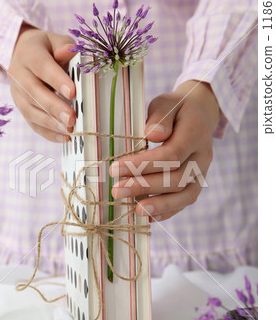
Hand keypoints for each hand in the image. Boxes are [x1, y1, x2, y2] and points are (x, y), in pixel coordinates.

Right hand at [8, 24, 76, 141]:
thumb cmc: (47, 49)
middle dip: (53, 107)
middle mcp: (18, 74)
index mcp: (28, 53)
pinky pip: (32, 123)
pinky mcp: (21, 108)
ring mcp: (17, 93)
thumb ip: (65, 46)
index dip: (55, 80)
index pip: (41, 66)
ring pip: (31, 111)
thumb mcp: (56, 40)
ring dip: (51, 123)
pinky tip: (64, 138)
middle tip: (72, 119)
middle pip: (33, 92)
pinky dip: (48, 133)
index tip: (72, 92)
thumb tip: (69, 52)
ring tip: (70, 130)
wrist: (24, 54)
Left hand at [109, 81, 220, 221]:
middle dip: (145, 186)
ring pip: (185, 194)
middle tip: (117, 190)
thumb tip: (151, 135)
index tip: (114, 169)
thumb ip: (160, 117)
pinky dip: (168, 211)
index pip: (170, 154)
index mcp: (196, 132)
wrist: (199, 116)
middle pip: (176, 178)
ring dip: (159, 205)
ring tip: (135, 210)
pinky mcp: (197, 184)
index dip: (142, 165)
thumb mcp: (166, 103)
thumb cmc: (175, 110)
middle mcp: (203, 156)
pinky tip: (148, 216)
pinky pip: (185, 201)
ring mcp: (202, 172)